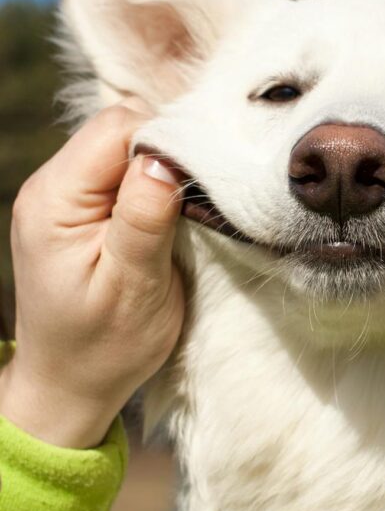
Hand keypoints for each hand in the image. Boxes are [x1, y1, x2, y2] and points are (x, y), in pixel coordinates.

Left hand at [0, 102, 183, 447]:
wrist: (71, 383)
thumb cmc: (104, 346)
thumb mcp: (133, 287)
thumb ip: (144, 218)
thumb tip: (166, 157)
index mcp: (55, 201)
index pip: (116, 129)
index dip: (168, 141)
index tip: (205, 177)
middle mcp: (52, 186)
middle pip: (120, 127)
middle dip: (169, 148)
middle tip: (203, 191)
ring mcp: (66, 193)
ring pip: (127, 143)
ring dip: (165, 163)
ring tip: (190, 201)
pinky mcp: (83, 205)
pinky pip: (125, 166)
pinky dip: (156, 177)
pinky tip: (173, 204)